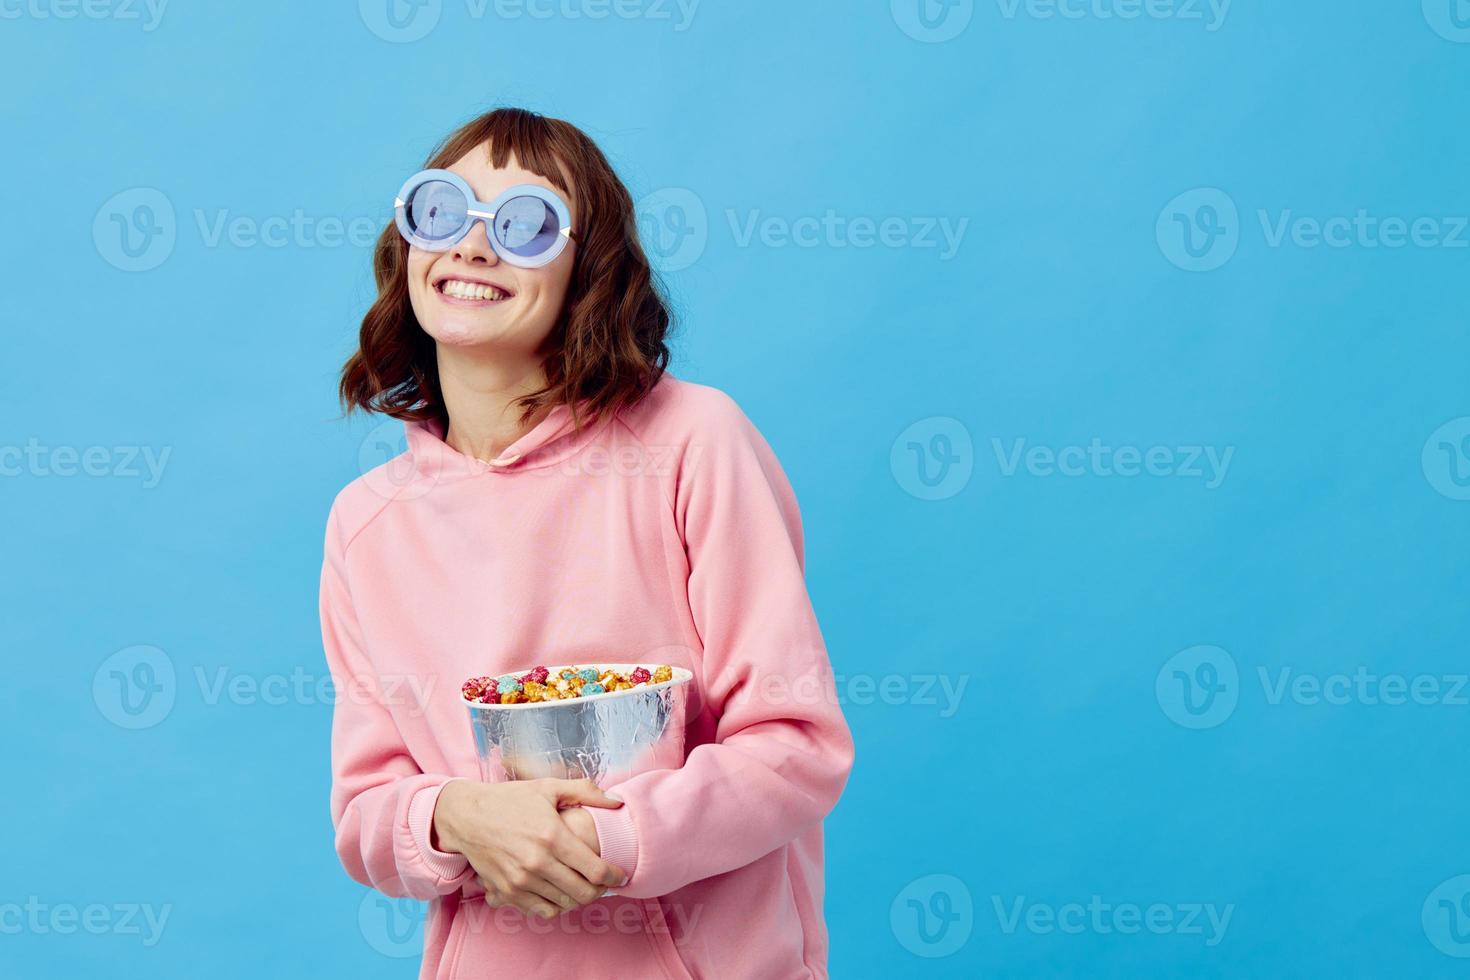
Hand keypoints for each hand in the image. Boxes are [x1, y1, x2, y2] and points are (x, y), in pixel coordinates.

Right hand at [433, 778, 626, 918]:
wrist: (466, 817)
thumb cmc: (509, 800)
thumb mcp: (548, 787)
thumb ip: (586, 792)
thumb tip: (616, 801)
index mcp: (552, 836)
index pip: (595, 870)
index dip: (614, 877)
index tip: (620, 876)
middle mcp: (538, 862)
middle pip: (583, 893)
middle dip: (600, 891)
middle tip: (604, 883)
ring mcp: (521, 881)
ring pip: (565, 904)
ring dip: (579, 899)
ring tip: (583, 886)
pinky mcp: (507, 892)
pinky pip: (542, 911)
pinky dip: (557, 906)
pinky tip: (560, 892)